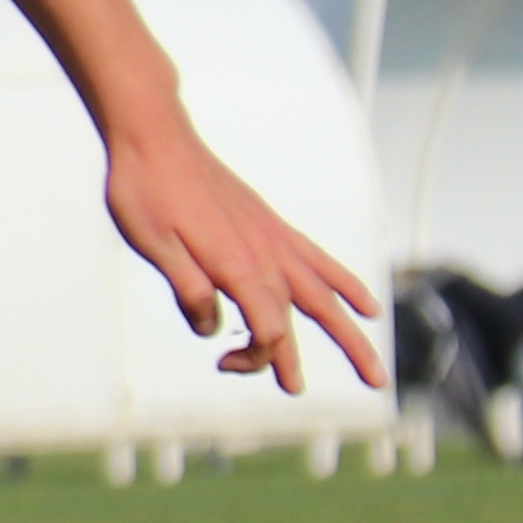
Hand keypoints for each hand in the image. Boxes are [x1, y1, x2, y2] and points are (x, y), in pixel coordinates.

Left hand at [106, 113, 383, 395]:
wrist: (153, 137)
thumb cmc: (145, 191)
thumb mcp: (153, 246)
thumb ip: (188, 289)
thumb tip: (213, 330)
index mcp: (239, 265)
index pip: (270, 330)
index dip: (259, 357)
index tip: (224, 362)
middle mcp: (266, 253)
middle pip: (318, 312)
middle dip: (351, 350)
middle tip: (377, 385)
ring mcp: (270, 237)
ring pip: (324, 289)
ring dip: (352, 325)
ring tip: (375, 357)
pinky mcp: (266, 225)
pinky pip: (315, 259)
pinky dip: (342, 281)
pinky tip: (362, 300)